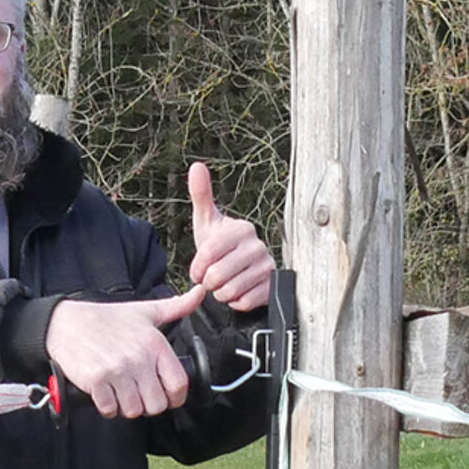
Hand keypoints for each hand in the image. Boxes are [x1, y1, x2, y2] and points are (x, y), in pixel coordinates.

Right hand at [45, 286, 205, 418]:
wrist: (65, 324)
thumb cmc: (106, 320)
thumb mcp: (145, 311)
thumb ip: (176, 308)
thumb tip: (200, 293)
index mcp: (154, 344)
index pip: (178, 385)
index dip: (175, 397)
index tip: (165, 396)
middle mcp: (138, 358)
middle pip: (156, 405)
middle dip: (147, 404)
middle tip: (137, 395)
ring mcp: (117, 370)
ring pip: (133, 410)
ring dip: (126, 407)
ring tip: (120, 392)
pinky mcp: (96, 381)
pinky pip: (110, 410)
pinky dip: (107, 407)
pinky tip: (104, 393)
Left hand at [187, 162, 273, 311]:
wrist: (242, 270)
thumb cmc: (221, 246)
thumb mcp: (208, 222)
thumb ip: (202, 195)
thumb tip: (197, 166)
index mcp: (242, 229)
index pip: (207, 253)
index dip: (197, 267)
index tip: (197, 270)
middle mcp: (258, 246)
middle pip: (216, 276)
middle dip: (209, 282)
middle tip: (213, 277)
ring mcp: (267, 267)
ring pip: (229, 291)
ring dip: (221, 293)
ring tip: (226, 283)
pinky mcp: (272, 287)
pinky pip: (244, 303)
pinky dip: (236, 302)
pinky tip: (239, 291)